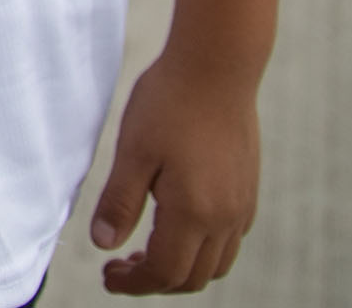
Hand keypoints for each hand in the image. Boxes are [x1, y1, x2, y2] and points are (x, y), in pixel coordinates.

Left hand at [91, 54, 262, 293]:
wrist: (217, 67)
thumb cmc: (168, 104)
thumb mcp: (132, 152)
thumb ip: (119, 202)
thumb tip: (103, 245)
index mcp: (193, 212)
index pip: (164, 272)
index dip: (133, 283)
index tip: (106, 276)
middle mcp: (225, 217)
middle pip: (193, 277)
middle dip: (154, 281)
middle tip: (119, 266)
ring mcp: (242, 205)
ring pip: (216, 263)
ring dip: (181, 268)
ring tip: (143, 251)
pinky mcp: (248, 190)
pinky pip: (230, 240)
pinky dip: (203, 249)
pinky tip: (175, 225)